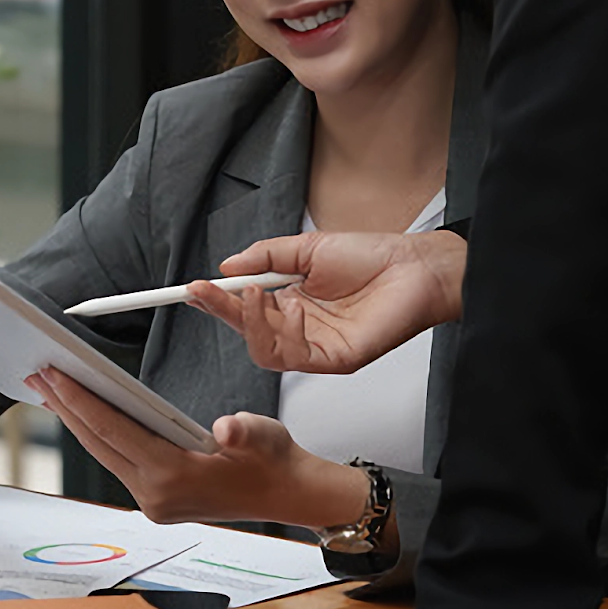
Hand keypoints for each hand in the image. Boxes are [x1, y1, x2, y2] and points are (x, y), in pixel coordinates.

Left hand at [25, 367, 368, 529]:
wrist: (289, 493)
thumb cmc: (273, 459)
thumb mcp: (263, 435)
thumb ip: (242, 430)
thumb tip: (225, 428)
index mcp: (173, 477)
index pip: (112, 431)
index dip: (79, 400)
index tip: (53, 374)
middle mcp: (155, 494)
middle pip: (97, 442)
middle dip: (64, 407)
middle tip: (36, 374)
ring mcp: (152, 500)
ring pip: (102, 452)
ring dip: (76, 420)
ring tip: (50, 389)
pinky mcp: (155, 499)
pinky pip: (116, 459)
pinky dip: (97, 434)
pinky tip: (84, 413)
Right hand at [185, 231, 465, 373]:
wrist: (415, 267)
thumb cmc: (372, 257)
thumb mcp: (306, 248)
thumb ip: (264, 256)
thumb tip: (226, 267)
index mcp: (289, 302)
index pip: (243, 308)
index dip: (216, 301)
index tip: (192, 288)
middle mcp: (298, 328)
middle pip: (246, 332)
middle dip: (222, 312)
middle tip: (205, 292)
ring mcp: (316, 347)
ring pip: (264, 352)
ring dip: (251, 323)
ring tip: (257, 293)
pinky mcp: (336, 360)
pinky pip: (297, 359)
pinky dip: (288, 334)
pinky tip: (294, 309)